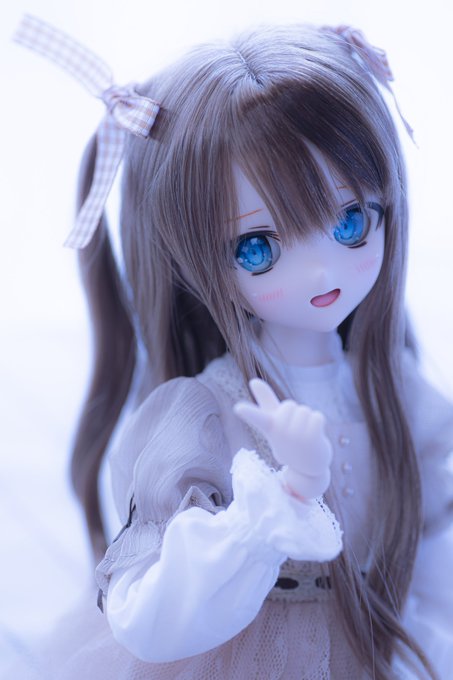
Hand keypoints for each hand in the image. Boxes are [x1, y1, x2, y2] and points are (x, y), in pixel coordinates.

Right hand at [234, 379, 332, 498]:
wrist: (307, 469)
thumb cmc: (288, 440)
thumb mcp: (273, 421)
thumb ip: (265, 400)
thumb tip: (253, 381)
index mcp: (268, 427)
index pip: (256, 417)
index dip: (248, 412)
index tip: (238, 407)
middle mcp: (280, 433)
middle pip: (290, 405)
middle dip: (295, 413)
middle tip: (295, 430)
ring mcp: (296, 437)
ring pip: (305, 411)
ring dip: (308, 419)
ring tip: (305, 435)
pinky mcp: (313, 439)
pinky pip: (317, 417)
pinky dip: (319, 422)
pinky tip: (316, 434)